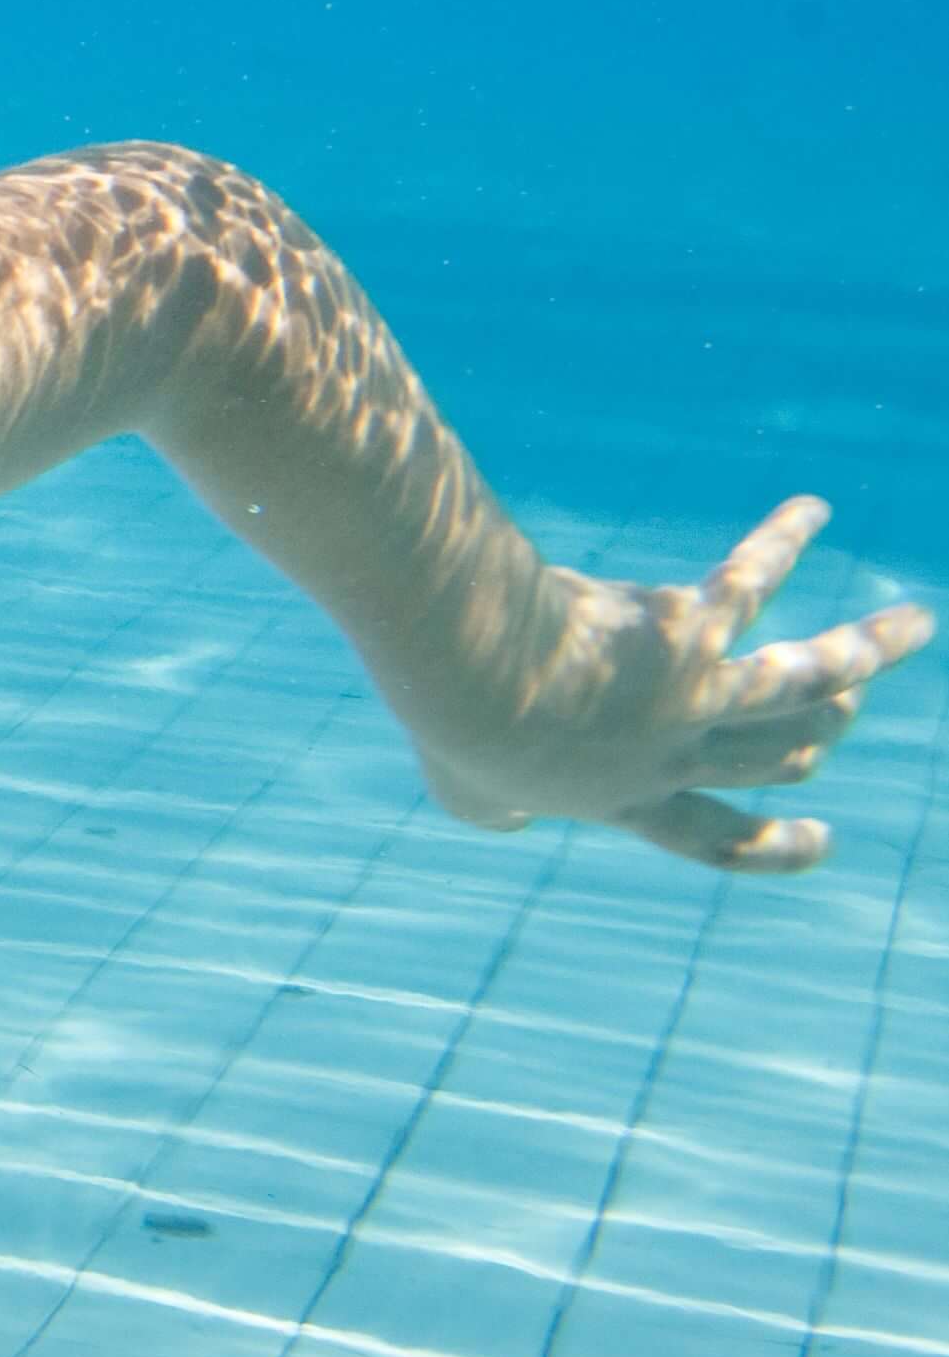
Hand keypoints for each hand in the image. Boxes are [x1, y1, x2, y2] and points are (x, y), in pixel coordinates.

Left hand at [420, 497, 931, 875]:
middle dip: (818, 735)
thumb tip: (502, 817)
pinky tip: (810, 509)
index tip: (822, 839)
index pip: (714, 841)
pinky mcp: (693, 630)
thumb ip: (491, 811)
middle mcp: (677, 755)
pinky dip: (784, 539)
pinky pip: (753, 579)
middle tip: (845, 712)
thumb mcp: (465, 791)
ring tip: (918, 625)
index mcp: (629, 800)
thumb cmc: (455, 724)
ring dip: (872, 651)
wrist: (474, 676)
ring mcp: (696, 696)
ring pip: (811, 681)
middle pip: (777, 755)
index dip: (773, 847)